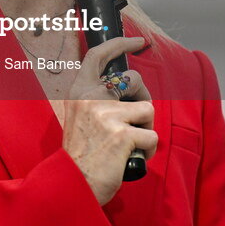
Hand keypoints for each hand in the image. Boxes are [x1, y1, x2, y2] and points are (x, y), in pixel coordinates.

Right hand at [61, 37, 156, 205]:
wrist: (73, 184)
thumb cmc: (81, 156)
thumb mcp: (80, 118)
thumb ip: (97, 101)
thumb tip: (126, 90)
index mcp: (79, 92)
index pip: (98, 55)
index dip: (119, 44)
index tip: (136, 41)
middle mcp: (91, 98)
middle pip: (134, 80)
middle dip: (144, 98)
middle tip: (140, 118)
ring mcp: (108, 114)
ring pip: (147, 110)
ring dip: (145, 128)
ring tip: (130, 145)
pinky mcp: (123, 133)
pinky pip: (152, 135)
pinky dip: (148, 149)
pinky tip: (132, 157)